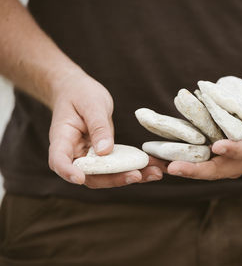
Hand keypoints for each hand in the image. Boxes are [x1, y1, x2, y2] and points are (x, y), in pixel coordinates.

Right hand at [48, 72, 166, 187]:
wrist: (77, 90)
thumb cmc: (80, 94)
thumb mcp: (91, 104)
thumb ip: (98, 127)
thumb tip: (105, 151)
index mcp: (62, 139)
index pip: (59, 161)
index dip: (68, 172)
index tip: (80, 178)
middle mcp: (74, 153)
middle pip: (89, 175)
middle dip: (114, 179)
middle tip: (137, 176)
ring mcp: (88, 157)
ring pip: (106, 175)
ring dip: (129, 176)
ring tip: (154, 174)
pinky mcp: (103, 155)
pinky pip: (117, 165)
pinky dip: (134, 167)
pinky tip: (153, 166)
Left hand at [167, 89, 241, 179]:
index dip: (234, 151)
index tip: (218, 147)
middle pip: (220, 169)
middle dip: (197, 170)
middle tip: (174, 168)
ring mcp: (230, 162)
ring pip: (207, 169)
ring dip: (185, 169)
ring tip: (161, 166)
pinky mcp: (218, 157)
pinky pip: (201, 161)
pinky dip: (184, 161)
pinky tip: (163, 158)